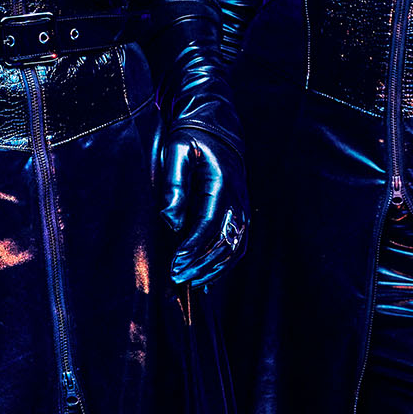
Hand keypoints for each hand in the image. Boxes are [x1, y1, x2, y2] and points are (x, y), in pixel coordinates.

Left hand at [159, 132, 246, 285]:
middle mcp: (237, 200)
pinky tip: (206, 278)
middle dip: (200, 264)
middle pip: (224, 242)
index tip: (175, 264)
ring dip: (213, 269)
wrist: (216, 130)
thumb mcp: (177, 152)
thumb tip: (170, 221)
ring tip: (190, 283)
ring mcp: (242, 209)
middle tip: (177, 278)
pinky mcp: (240, 216)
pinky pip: (237, 246)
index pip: (208, 224)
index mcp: (221, 184)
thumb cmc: (192, 140)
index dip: (193, 248)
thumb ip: (174, 185)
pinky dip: (223, 265)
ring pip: (234, 249)